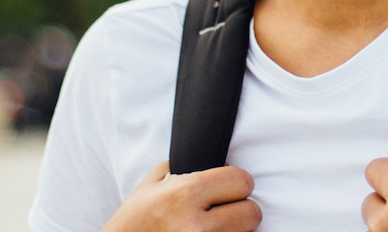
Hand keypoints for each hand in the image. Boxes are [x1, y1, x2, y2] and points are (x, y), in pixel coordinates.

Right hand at [99, 160, 261, 231]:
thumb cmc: (134, 220)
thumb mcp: (152, 183)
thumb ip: (186, 168)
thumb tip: (220, 163)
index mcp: (183, 195)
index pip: (242, 181)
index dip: (236, 182)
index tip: (226, 187)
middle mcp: (196, 226)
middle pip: (252, 213)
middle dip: (240, 208)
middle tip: (222, 209)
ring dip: (233, 228)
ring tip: (210, 225)